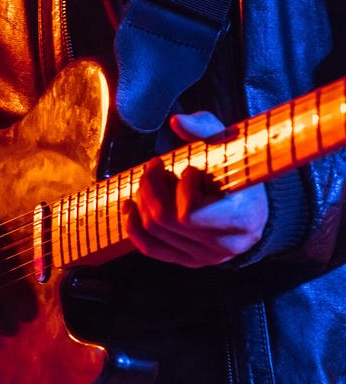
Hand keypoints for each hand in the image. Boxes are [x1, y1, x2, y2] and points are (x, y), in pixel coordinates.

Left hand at [121, 111, 267, 266]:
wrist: (252, 205)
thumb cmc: (239, 170)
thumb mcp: (230, 144)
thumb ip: (206, 129)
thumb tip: (176, 122)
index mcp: (242, 218)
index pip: (189, 213)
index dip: (182, 188)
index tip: (190, 169)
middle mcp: (224, 245)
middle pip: (164, 220)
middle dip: (150, 187)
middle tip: (154, 166)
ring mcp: (205, 257)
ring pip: (153, 231)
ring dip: (142, 200)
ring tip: (150, 181)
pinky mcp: (188, 261)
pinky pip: (148, 248)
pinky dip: (133, 225)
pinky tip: (130, 206)